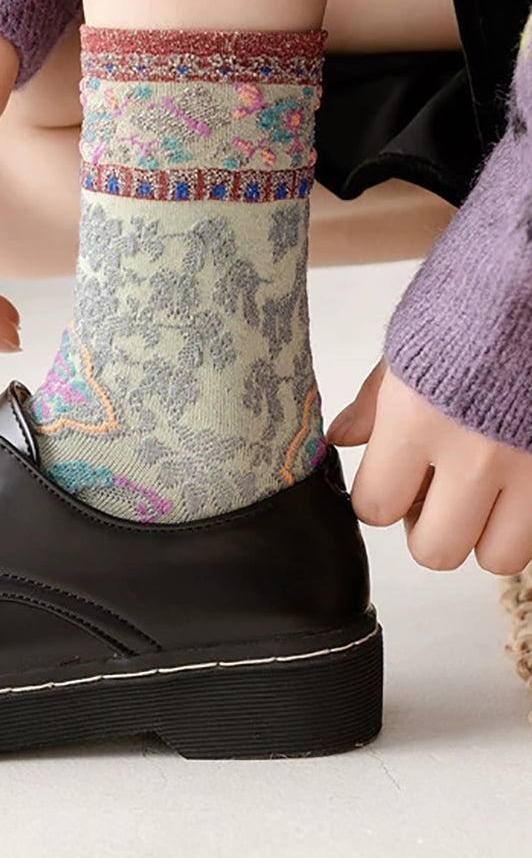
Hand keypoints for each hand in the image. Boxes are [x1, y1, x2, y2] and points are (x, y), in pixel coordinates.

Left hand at [327, 359, 531, 574]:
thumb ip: (374, 402)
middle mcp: (473, 453)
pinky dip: (524, 519)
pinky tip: (514, 482)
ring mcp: (529, 466)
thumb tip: (344, 439)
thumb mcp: (408, 344)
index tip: (389, 482)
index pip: (375, 507)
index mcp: (416, 419)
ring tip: (481, 495)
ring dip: (484, 534)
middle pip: (435, 550)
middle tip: (435, 495)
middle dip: (429, 529)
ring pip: (497, 556)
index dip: (379, 500)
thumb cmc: (472, 300)